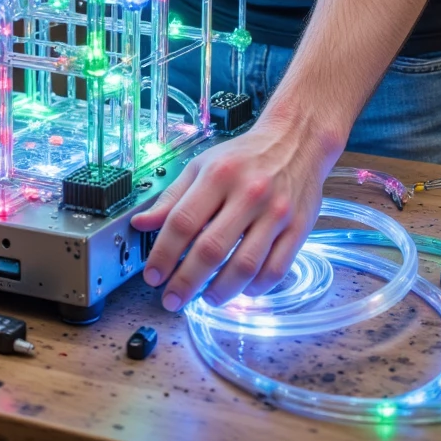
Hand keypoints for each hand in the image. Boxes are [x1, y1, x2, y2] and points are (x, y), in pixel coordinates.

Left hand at [129, 117, 330, 310]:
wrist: (296, 140)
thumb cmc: (245, 156)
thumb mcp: (203, 164)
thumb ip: (172, 196)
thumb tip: (141, 223)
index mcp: (219, 174)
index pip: (183, 222)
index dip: (163, 254)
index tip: (152, 276)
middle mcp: (249, 193)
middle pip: (211, 250)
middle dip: (185, 283)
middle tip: (172, 300)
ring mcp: (276, 213)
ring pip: (245, 266)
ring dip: (220, 291)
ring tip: (205, 298)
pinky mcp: (299, 228)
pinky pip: (276, 270)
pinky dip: (255, 288)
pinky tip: (242, 290)